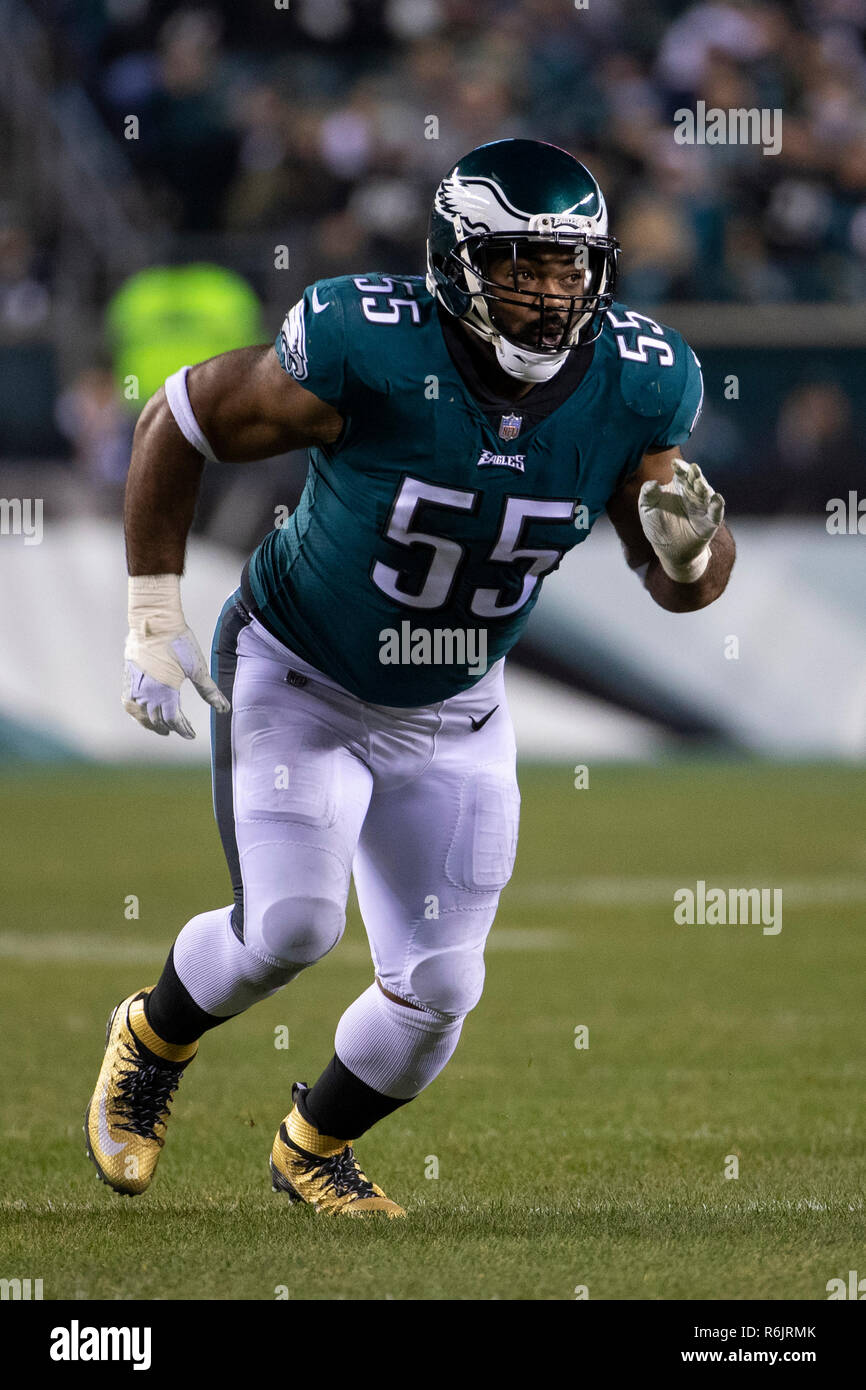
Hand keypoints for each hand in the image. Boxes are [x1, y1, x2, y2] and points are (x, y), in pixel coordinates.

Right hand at [122, 575, 229, 737]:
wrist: (154, 622)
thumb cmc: (178, 642)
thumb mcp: (198, 668)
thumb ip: (209, 691)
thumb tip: (224, 708)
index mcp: (164, 693)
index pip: (173, 720)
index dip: (183, 729)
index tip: (191, 734)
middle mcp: (146, 694)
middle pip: (157, 721)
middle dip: (170, 727)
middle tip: (180, 730)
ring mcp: (134, 688)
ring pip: (141, 716)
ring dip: (152, 724)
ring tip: (162, 728)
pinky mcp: (128, 680)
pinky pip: (130, 705)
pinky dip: (138, 714)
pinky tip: (143, 714)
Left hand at [638, 459, 724, 583]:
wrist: (668, 550)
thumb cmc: (657, 525)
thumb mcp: (647, 509)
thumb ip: (647, 495)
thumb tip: (652, 483)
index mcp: (678, 487)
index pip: (681, 473)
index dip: (680, 467)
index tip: (675, 463)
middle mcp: (692, 494)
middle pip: (695, 480)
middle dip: (694, 474)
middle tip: (693, 468)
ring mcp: (702, 507)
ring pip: (706, 494)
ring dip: (704, 487)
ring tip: (700, 483)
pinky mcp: (710, 522)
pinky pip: (715, 512)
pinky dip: (717, 505)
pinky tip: (716, 499)